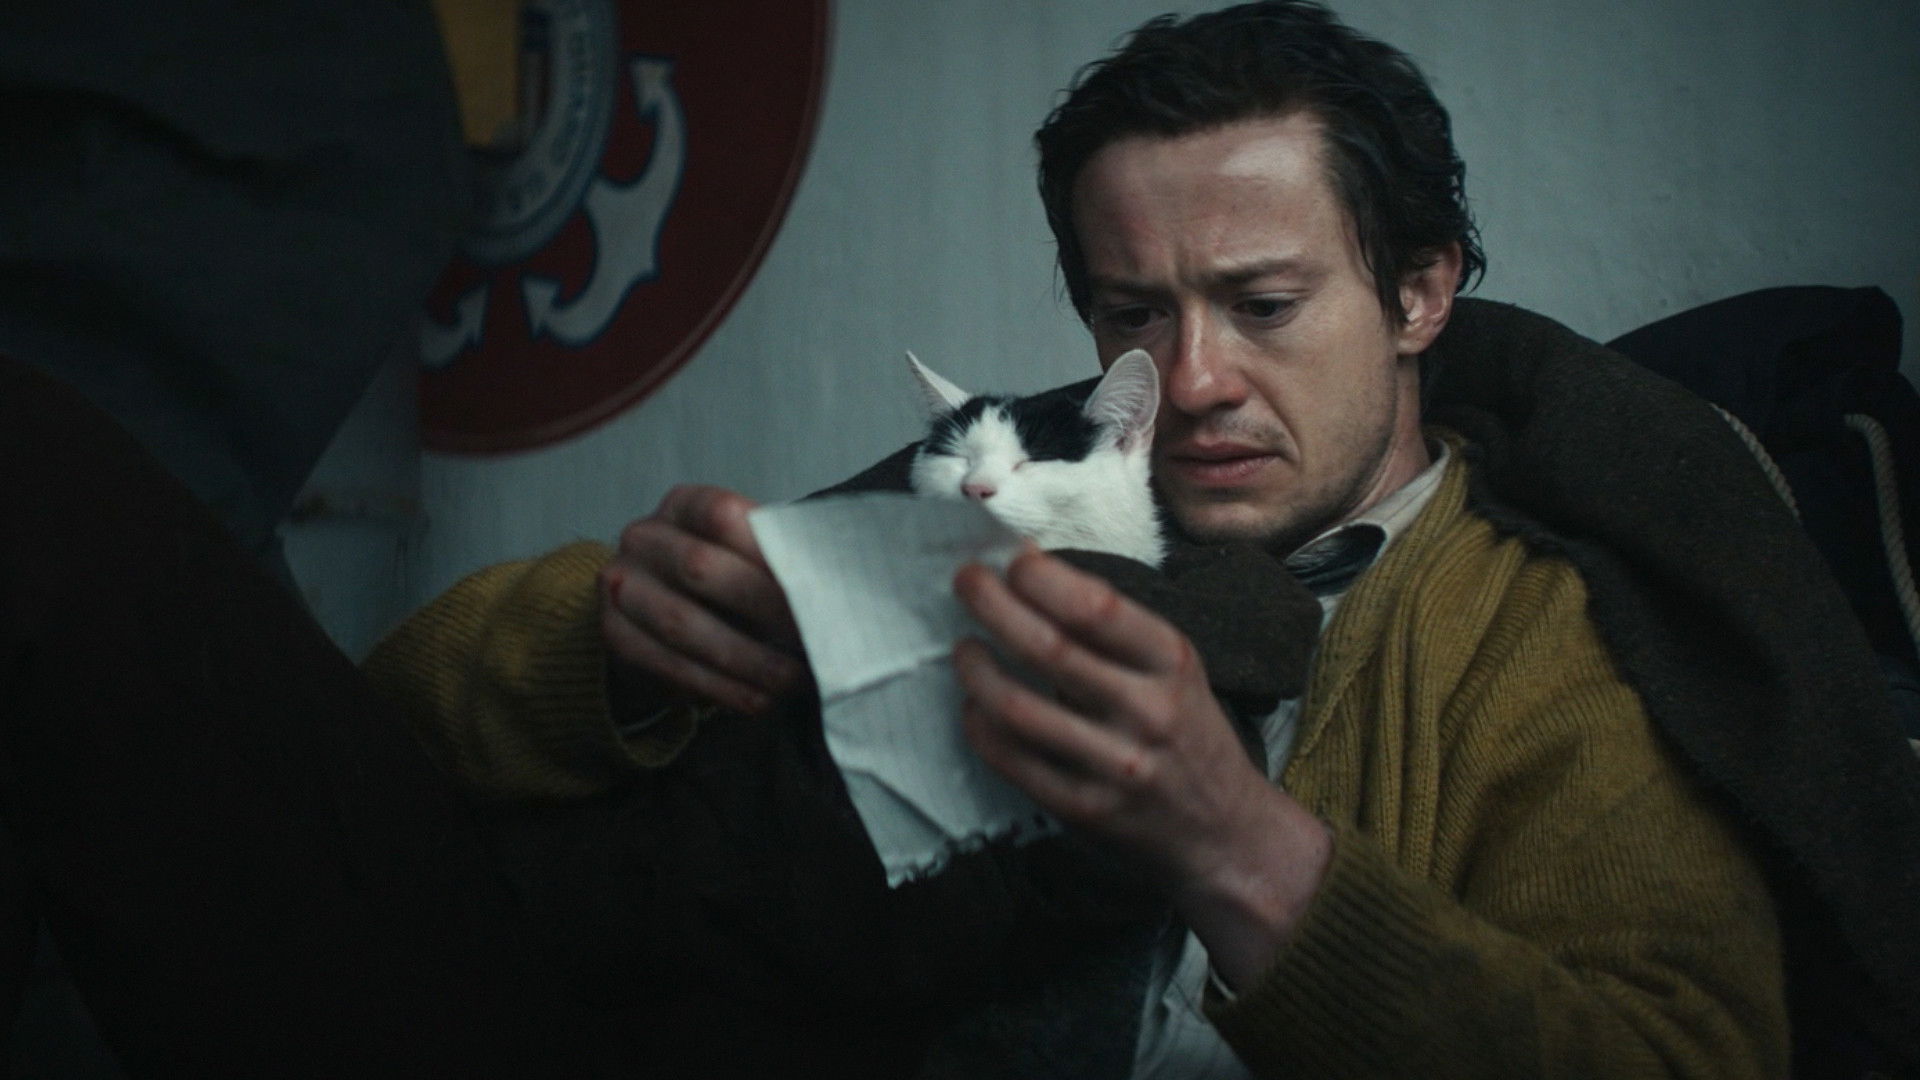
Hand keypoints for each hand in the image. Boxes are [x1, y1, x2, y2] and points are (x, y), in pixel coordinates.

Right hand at [599, 485, 805, 715]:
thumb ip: (778, 562)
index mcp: (684, 505)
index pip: (723, 515)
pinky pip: (669, 666)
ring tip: (793, 682)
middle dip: (764, 609)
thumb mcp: (746, 556)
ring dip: (747, 660)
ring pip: (684, 625)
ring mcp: (621, 586)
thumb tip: (839, 593)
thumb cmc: (723, 580)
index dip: (770, 551)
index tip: (818, 587)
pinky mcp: (615, 635)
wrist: (655, 609)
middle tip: (815, 640)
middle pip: (700, 568)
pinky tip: (760, 701)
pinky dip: (722, 688)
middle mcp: (643, 537)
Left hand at [952, 546, 1331, 987]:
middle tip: (966, 581)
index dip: (1040, 577)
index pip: (1095, 606)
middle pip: (1047, 649)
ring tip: (965, 649)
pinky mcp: (1085, 809)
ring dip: (976, 670)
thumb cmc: (1187, 733)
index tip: (1012, 560)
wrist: (1224, 833)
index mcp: (1172, 662)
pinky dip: (979, 726)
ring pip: (1018, 708)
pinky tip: (974, 706)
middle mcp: (1147, 711)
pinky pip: (1012, 760)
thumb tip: (1032, 575)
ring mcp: (1115, 765)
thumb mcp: (1175, 670)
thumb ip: (1115, 631)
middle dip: (993, 605)